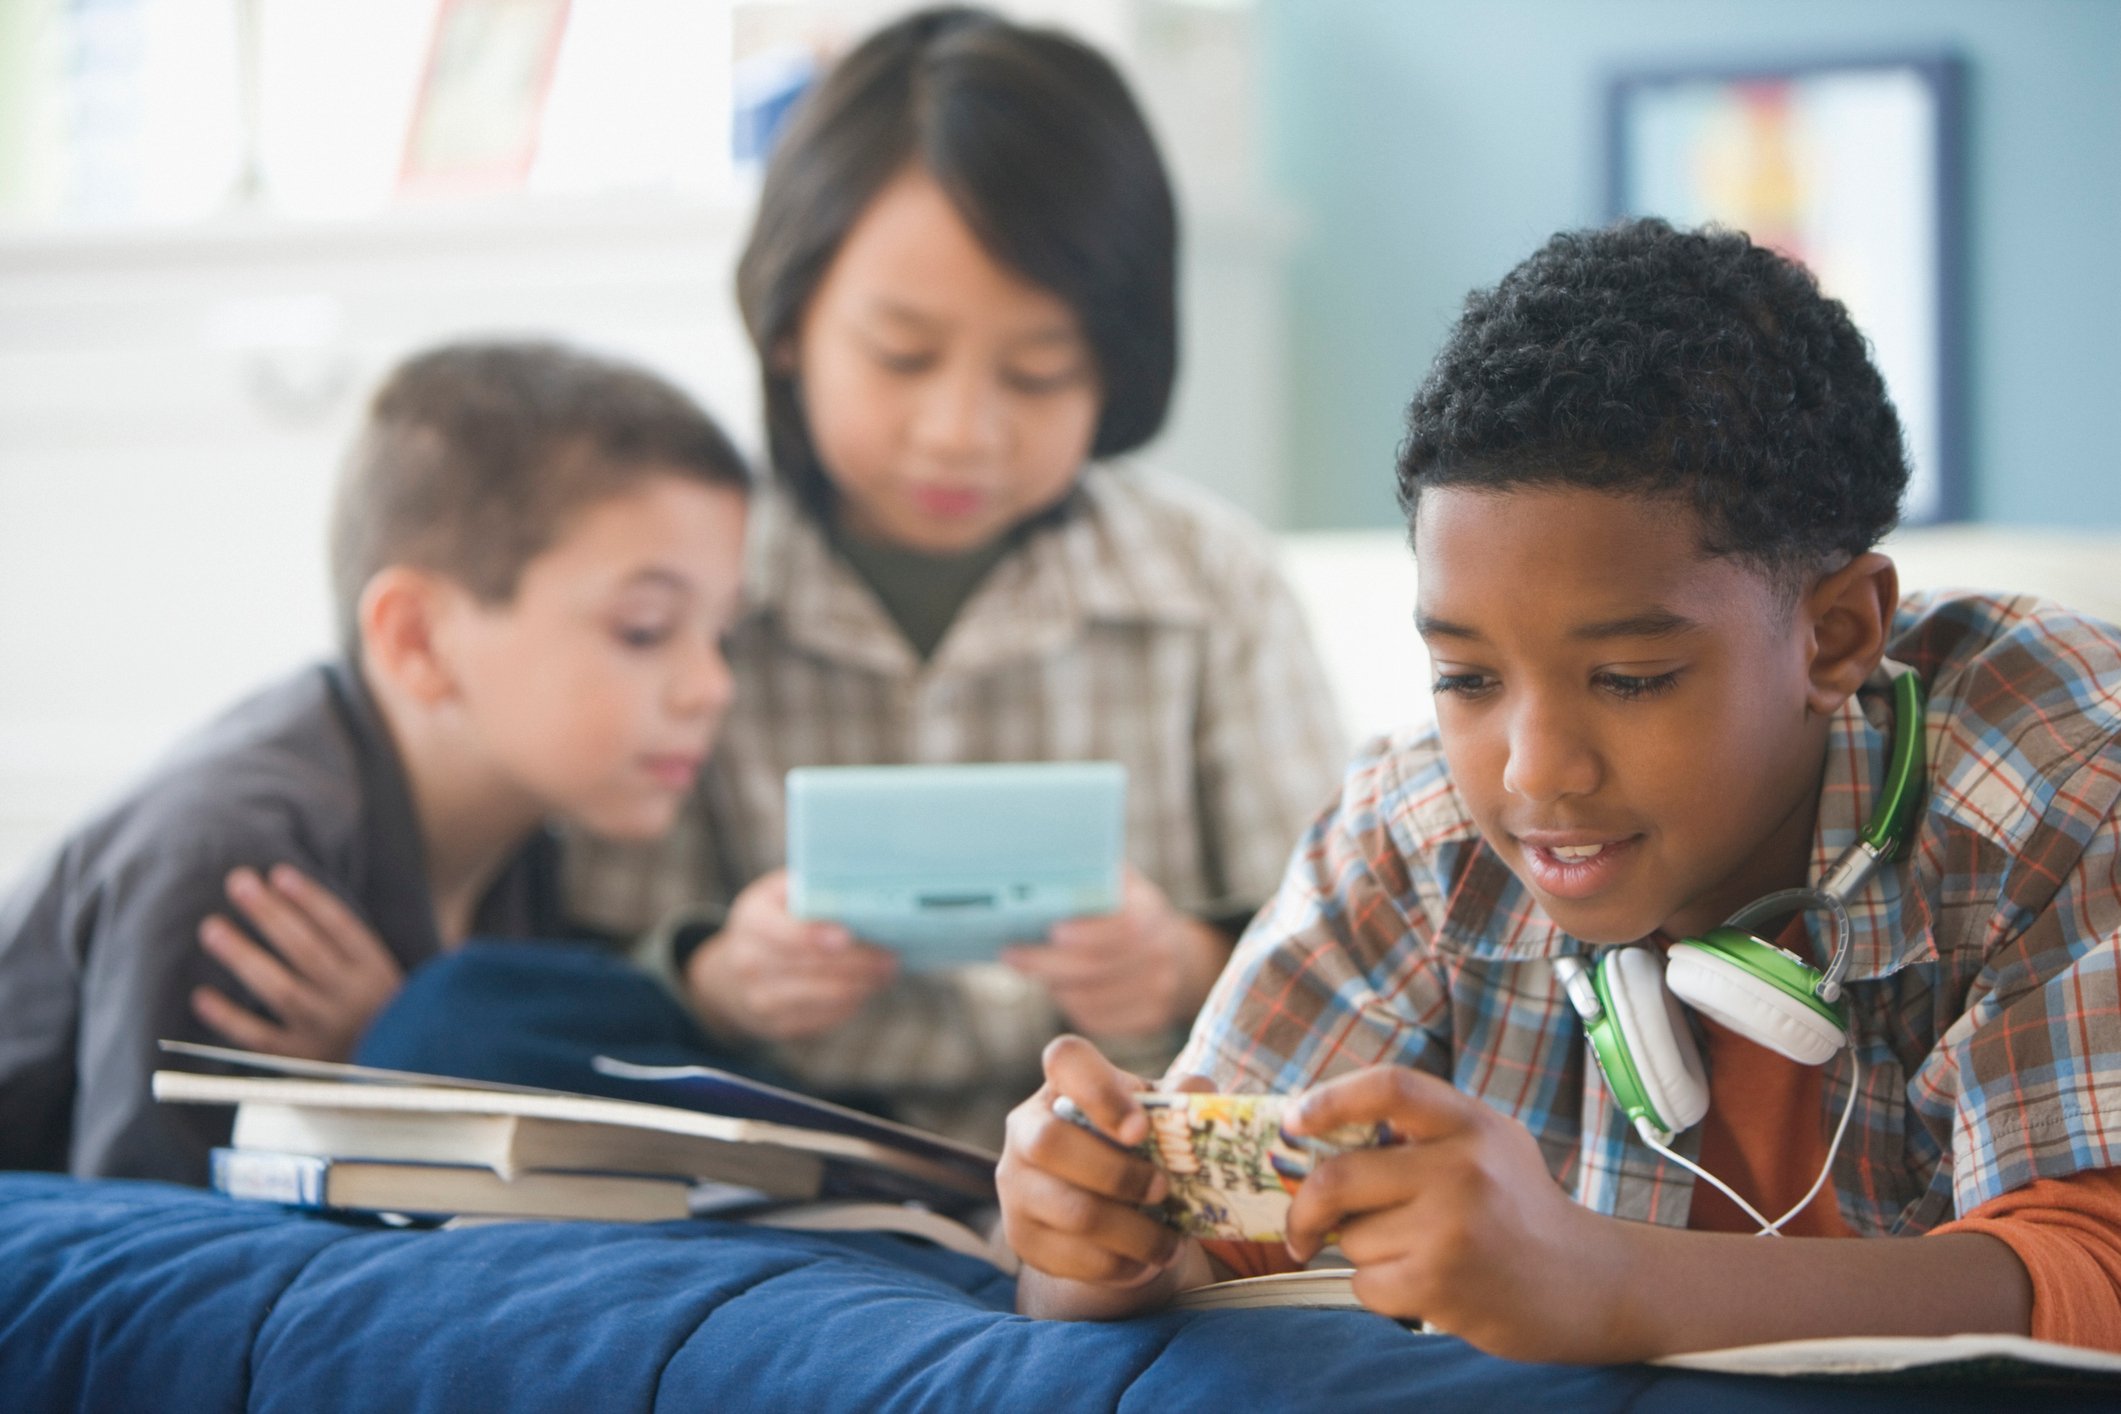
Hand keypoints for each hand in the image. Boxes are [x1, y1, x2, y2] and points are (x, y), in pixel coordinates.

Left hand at [191, 865, 404, 1061]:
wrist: (395, 1078)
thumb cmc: (378, 1013)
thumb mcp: (381, 975)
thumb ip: (349, 947)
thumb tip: (290, 894)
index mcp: (376, 972)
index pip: (344, 928)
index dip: (311, 899)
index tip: (278, 874)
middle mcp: (353, 1000)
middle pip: (308, 951)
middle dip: (270, 914)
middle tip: (237, 883)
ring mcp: (326, 1032)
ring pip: (282, 990)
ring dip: (245, 956)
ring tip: (211, 927)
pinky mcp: (301, 1061)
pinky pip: (260, 1038)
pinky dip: (229, 1019)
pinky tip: (201, 996)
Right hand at [684, 870, 898, 1042]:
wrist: (732, 974)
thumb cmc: (771, 921)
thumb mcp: (778, 893)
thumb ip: (810, 886)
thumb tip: (859, 888)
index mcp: (752, 921)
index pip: (785, 932)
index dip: (815, 935)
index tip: (847, 936)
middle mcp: (750, 963)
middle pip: (814, 966)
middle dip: (859, 962)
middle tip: (891, 956)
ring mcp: (761, 999)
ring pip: (825, 996)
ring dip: (863, 984)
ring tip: (887, 972)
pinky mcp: (777, 1025)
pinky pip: (824, 1017)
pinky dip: (851, 1002)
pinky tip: (866, 988)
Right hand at [1000, 1036, 1205, 1305]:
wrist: (1106, 1208)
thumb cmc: (1135, 1148)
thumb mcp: (1159, 1116)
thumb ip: (1183, 1097)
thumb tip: (1199, 1091)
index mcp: (1063, 1084)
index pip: (1065, 1060)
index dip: (1100, 1092)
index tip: (1141, 1130)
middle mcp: (1027, 1128)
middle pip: (1050, 1143)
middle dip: (1118, 1174)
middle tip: (1163, 1191)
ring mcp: (1016, 1184)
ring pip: (1069, 1211)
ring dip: (1133, 1232)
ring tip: (1170, 1243)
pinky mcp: (1020, 1236)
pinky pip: (1071, 1257)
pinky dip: (1119, 1264)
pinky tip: (1143, 1260)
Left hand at [1002, 869, 1227, 1037]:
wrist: (1177, 955)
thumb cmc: (1129, 910)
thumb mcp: (1120, 882)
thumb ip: (1092, 872)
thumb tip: (1041, 859)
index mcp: (1152, 912)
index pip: (1124, 926)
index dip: (1087, 932)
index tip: (1051, 930)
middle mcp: (1161, 953)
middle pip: (1096, 967)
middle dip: (1047, 962)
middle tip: (1010, 953)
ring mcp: (1159, 990)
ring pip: (1090, 997)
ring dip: (1054, 983)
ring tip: (1027, 965)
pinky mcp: (1149, 1019)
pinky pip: (1096, 1018)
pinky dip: (1070, 1003)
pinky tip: (1058, 986)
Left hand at [1282, 1065, 1627, 1362]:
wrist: (1586, 1284)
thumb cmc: (1518, 1210)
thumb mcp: (1487, 1145)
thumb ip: (1420, 1134)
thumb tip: (1318, 1139)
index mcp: (1471, 1124)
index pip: (1388, 1088)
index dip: (1329, 1100)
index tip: (1293, 1123)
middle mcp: (1463, 1169)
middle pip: (1339, 1176)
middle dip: (1305, 1207)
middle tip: (1300, 1227)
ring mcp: (1452, 1229)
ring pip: (1352, 1238)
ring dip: (1364, 1253)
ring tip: (1416, 1254)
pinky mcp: (1441, 1284)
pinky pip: (1366, 1284)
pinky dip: (1378, 1289)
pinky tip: (1423, 1285)